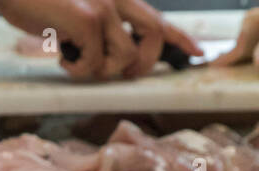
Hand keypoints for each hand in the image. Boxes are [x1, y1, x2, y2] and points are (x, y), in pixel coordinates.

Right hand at [0, 0, 201, 79]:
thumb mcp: (75, 12)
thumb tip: (111, 56)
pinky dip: (77, 69)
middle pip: (154, 35)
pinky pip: (95, 64)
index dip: (179, 38)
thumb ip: (99, 27)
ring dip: (98, 69)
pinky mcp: (88, 20)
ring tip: (74, 57)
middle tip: (123, 75)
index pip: (157, 18)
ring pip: (124, 58)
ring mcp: (105, 7)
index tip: (196, 52)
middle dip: (144, 64)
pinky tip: (61, 54)